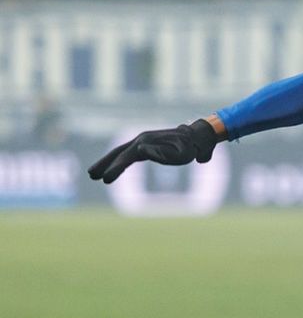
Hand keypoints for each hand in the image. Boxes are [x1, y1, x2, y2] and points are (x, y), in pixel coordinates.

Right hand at [87, 119, 219, 183]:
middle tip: (91, 176)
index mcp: (146, 143)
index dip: (115, 169)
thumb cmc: (188, 149)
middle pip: (118, 153)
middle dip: (104, 164)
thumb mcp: (178, 154)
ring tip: (94, 174)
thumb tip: (141, 150)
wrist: (196, 137)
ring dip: (107, 163)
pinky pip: (128, 154)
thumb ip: (160, 153)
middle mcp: (141, 140)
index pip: (126, 158)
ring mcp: (142, 142)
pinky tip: (113, 168)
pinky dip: (118, 161)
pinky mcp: (145, 146)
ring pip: (120, 153)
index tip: (105, 180)